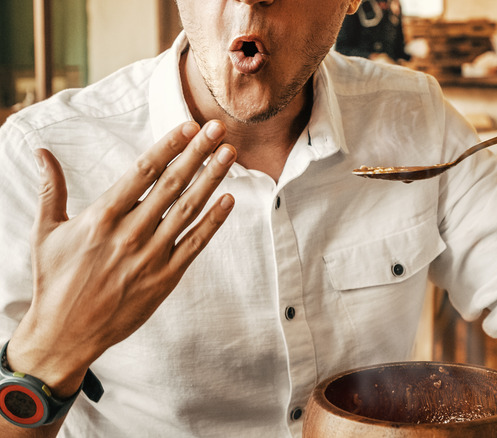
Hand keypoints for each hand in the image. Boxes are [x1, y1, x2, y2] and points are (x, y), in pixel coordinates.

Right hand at [8, 121, 235, 397]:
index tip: (189, 127)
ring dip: (211, 179)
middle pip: (172, 184)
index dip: (169, 146)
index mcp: (101, 217)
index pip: (143, 172)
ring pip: (188, 210)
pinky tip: (229, 199)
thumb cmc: (55, 280)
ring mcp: (150, 256)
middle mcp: (129, 233)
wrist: (65, 334)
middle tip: (218, 128)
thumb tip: (42, 152)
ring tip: (229, 154)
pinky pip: (196, 244)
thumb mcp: (47, 232)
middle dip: (198, 153)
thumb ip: (53, 189)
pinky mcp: (165, 278)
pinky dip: (214, 221)